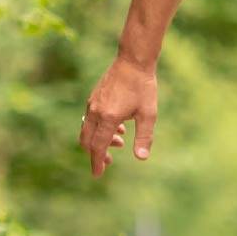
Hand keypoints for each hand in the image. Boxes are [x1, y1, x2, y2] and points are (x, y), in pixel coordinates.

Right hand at [80, 56, 157, 177]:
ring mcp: (92, 103)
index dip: (98, 162)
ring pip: (87, 130)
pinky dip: (99, 128)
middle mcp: (95, 111)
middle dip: (96, 154)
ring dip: (100, 140)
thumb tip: (141, 158)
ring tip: (120, 141)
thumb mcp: (149, 114)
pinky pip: (90, 119)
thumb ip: (144, 137)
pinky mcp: (93, 98)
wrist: (133, 61)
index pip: (98, 146)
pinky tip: (118, 127)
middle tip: (109, 162)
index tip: (98, 174)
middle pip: (87, 141)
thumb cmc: (143, 87)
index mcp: (108, 117)